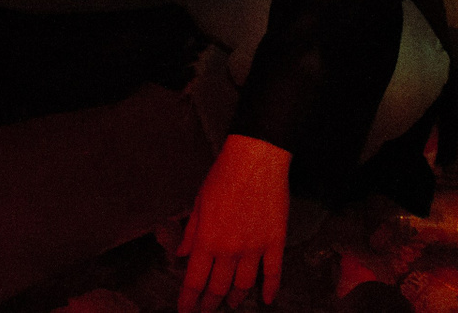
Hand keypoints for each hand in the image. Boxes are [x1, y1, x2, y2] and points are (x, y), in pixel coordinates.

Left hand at [177, 134, 291, 312]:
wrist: (256, 159)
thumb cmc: (223, 175)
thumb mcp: (199, 202)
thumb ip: (191, 232)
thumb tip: (182, 254)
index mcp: (207, 240)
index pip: (194, 280)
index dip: (188, 299)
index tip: (185, 310)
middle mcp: (230, 250)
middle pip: (218, 287)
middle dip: (210, 303)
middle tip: (206, 310)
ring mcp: (255, 248)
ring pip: (244, 284)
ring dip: (236, 297)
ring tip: (231, 304)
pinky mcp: (275, 242)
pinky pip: (274, 273)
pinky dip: (270, 289)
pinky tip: (266, 300)